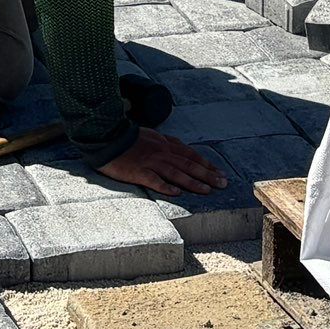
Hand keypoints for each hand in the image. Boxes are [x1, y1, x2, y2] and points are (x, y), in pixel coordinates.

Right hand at [97, 127, 226, 196]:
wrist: (106, 135)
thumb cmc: (127, 136)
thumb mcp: (150, 134)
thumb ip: (164, 142)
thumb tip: (178, 147)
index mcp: (164, 144)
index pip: (190, 154)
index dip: (206, 164)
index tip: (219, 172)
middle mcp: (161, 152)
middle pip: (188, 164)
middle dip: (208, 174)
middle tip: (223, 183)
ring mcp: (150, 162)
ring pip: (176, 173)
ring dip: (193, 182)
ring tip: (208, 190)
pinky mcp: (138, 171)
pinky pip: (154, 180)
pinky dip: (166, 187)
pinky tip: (177, 194)